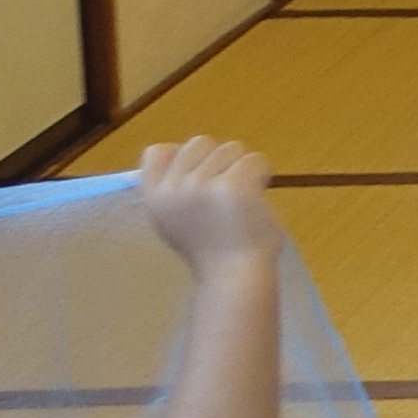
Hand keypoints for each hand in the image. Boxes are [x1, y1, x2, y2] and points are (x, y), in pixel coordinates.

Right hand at [128, 135, 280, 269]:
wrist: (234, 275)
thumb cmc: (212, 250)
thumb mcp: (175, 220)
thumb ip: (176, 191)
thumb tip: (187, 155)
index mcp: (154, 197)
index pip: (157, 151)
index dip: (184, 154)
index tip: (201, 172)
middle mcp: (173, 187)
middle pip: (200, 142)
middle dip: (221, 159)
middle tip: (229, 189)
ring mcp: (201, 184)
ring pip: (231, 148)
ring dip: (244, 168)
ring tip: (243, 199)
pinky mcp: (232, 186)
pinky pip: (255, 160)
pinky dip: (263, 174)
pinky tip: (257, 198)